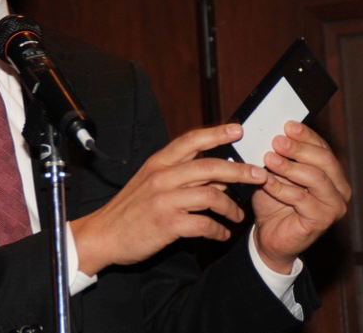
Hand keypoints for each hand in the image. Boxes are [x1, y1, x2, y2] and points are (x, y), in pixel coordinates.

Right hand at [70, 124, 267, 275]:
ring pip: (211, 196)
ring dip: (231, 206)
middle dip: (239, 171)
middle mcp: (162, 177)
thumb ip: (179, 174)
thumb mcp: (150, 182)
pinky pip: (204, 224)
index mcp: (158, 163)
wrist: (103, 234)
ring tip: (238, 215)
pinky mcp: (167, 224)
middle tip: (259, 175)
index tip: (238, 129)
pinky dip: (218, 229)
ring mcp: (165, 200)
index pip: (191, 140)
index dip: (216, 133)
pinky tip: (222, 233)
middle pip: (210, 167)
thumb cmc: (130, 208)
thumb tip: (215, 174)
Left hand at [252, 121, 351, 272]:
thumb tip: (273, 133)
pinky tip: (265, 180)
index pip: (322, 147)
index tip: (287, 125)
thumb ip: (279, 155)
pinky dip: (281, 188)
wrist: (269, 235)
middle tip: (277, 141)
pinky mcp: (321, 221)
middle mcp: (339, 188)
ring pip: (315, 178)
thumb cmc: (274, 201)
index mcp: (332, 172)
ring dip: (289, 167)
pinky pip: (301, 199)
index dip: (306, 135)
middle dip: (299, 148)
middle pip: (325, 160)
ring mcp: (334, 206)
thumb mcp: (275, 173)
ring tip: (269, 158)